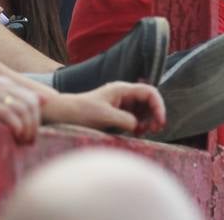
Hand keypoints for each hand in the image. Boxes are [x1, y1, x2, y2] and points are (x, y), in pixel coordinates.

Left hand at [42, 82, 165, 135]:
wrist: (63, 114)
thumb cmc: (81, 112)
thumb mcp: (104, 116)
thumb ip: (124, 119)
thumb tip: (138, 125)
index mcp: (122, 89)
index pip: (149, 92)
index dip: (158, 106)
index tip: (160, 122)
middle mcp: (124, 94)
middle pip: (149, 101)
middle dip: (155, 114)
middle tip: (155, 130)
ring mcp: (121, 103)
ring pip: (143, 110)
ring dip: (147, 121)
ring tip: (143, 133)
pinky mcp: (117, 113)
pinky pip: (134, 117)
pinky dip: (138, 125)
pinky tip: (135, 133)